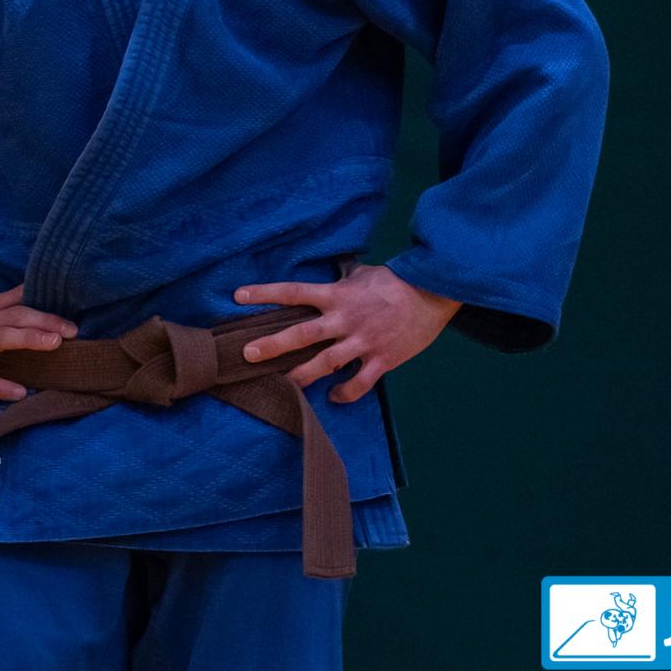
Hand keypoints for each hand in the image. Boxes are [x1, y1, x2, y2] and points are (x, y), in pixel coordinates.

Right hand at [0, 282, 78, 401]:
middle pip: (15, 317)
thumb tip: (14, 285)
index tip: (70, 311)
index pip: (17, 301)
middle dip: (45, 321)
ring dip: (28, 339)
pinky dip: (1, 385)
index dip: (44, 305)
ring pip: (1, 339)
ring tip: (54, 345)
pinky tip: (20, 392)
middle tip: (71, 330)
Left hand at [231, 263, 460, 402]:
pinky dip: (345, 392)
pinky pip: (360, 383)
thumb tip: (333, 273)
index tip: (238, 296)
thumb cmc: (395, 282)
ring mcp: (362, 342)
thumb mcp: (363, 274)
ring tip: (284, 384)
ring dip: (302, 376)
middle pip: (302, 334)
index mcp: (336, 295)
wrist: (432, 295)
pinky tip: (333, 397)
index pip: (293, 292)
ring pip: (326, 363)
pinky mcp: (382, 360)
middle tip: (248, 355)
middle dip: (273, 345)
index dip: (264, 293)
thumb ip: (342, 279)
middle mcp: (344, 319)